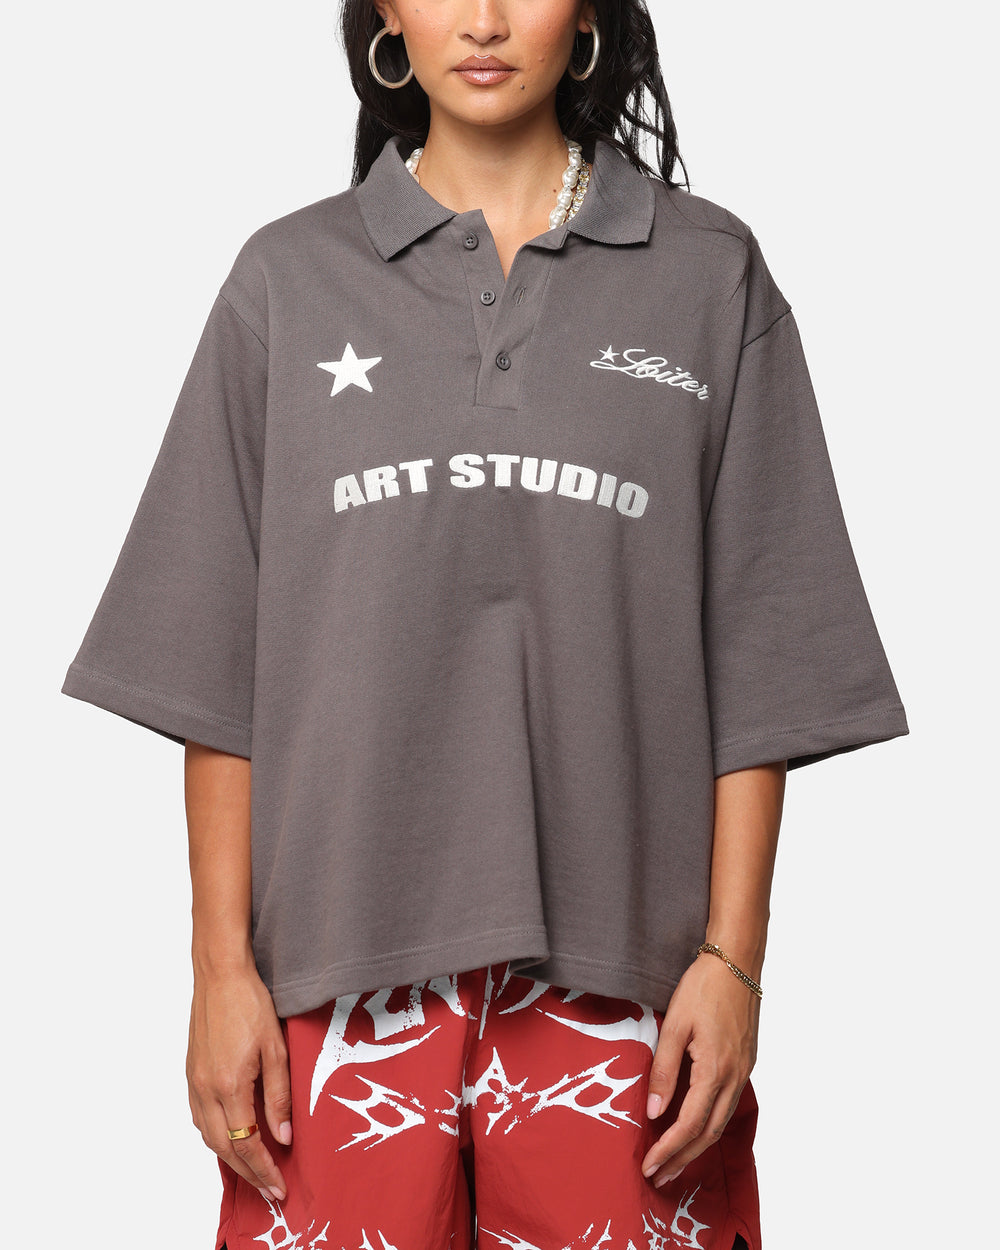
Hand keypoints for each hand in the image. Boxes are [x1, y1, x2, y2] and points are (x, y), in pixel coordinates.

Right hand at [186, 964, 292, 1201]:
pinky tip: (230, 1138)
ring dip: (230, 1158)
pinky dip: (215, 1136)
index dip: (264, 1170)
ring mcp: (194, 1082)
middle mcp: (205, 1090)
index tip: (280, 1188)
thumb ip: (279, 1098)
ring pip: (208, 1136)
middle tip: (269, 1190)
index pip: (246, 1143)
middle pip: (224, 1148)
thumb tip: (283, 1138)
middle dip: (248, 1174)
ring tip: (254, 1171)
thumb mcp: (276, 1050)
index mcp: (228, 1086)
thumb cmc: (250, 1004)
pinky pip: (199, 1118)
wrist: (220, 975)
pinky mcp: (191, 1073)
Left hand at [640, 952, 759, 1184]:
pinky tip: (695, 1126)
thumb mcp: (675, 1026)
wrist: (737, 962)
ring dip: (697, 1145)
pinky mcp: (746, 1063)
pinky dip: (710, 1123)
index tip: (650, 1167)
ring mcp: (744, 1071)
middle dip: (683, 1158)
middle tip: (660, 1177)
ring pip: (721, 1122)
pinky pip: (728, 1104)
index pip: (689, 1124)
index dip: (669, 1149)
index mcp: (715, 1070)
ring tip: (674, 1161)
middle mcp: (735, 1077)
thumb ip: (664, 1071)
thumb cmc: (703, 987)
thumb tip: (653, 1112)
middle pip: (708, 1132)